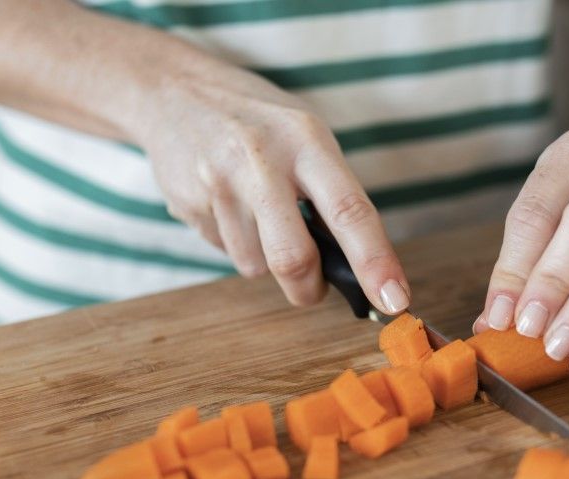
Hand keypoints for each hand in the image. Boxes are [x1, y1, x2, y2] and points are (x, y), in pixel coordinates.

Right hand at [131, 60, 409, 312]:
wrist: (173, 89)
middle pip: (293, 258)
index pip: (350, 211)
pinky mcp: (187, 202)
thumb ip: (332, 194)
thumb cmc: (259, 123)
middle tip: (313, 288)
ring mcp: (220, 182)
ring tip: (256, 214)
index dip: (375, 262)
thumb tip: (360, 267)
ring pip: (255, 265)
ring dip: (264, 259)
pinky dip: (234, 242)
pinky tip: (227, 206)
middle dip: (308, 289)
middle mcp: (263, 160)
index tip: (395, 300)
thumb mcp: (305, 138)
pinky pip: (223, 251)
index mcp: (307, 141)